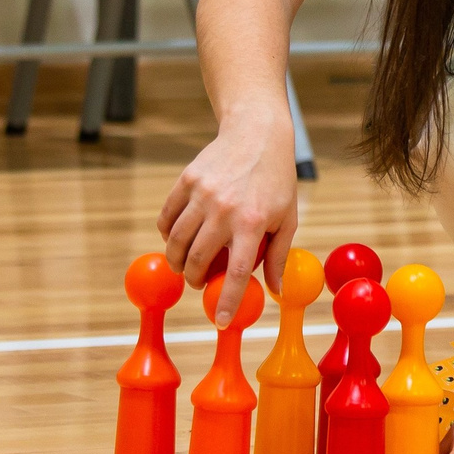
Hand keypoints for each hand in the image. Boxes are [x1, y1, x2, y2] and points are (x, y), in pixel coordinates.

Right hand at [157, 104, 297, 326]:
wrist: (256, 133)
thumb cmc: (276, 179)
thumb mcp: (286, 217)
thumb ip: (278, 256)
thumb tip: (275, 292)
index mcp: (252, 222)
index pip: (235, 272)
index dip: (227, 300)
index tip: (221, 321)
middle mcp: (224, 209)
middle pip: (198, 260)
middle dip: (197, 280)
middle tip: (201, 283)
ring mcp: (202, 194)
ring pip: (177, 241)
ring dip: (178, 261)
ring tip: (186, 266)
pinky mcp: (186, 180)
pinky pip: (167, 218)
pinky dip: (168, 235)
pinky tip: (177, 240)